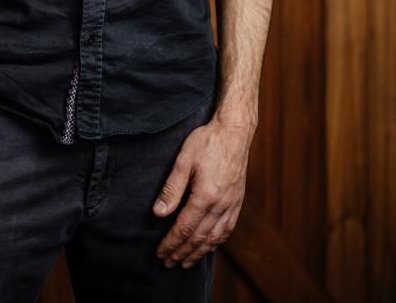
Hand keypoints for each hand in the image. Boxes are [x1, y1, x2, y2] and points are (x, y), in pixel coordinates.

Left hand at [153, 114, 251, 268]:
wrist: (234, 132)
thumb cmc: (207, 141)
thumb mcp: (184, 160)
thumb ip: (171, 188)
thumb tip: (158, 213)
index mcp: (206, 196)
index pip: (184, 228)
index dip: (171, 243)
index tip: (161, 253)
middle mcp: (221, 205)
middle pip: (199, 237)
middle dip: (182, 252)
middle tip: (168, 263)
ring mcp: (232, 205)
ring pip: (214, 237)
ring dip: (199, 252)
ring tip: (186, 262)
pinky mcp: (237, 201)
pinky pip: (227, 229)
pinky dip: (216, 242)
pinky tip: (210, 246)